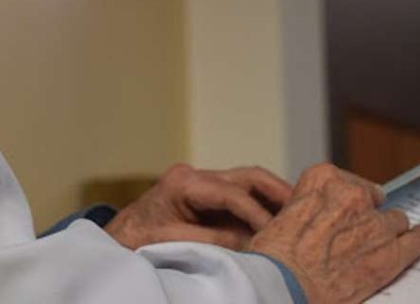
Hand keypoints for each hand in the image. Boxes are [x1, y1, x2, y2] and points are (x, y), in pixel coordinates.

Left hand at [104, 163, 294, 249]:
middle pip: (248, 176)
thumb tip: (253, 241)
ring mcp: (202, 182)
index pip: (234, 194)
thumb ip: (214, 240)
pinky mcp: (206, 194)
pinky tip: (277, 220)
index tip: (278, 235)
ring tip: (298, 214)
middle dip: (278, 192)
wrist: (115, 240)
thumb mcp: (173, 243)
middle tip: (305, 210)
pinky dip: (261, 205)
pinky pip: (240, 195)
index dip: (259, 215)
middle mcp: (195, 176)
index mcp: (184, 182)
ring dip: (273, 197)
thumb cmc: (136, 242)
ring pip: (248, 182)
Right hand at [248, 163, 419, 303]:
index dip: (347, 200)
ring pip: (395, 219)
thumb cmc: (275, 257)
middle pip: (373, 199)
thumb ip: (308, 208)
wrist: (283, 286)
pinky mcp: (390, 253)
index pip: (347, 180)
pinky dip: (419, 239)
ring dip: (389, 230)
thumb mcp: (282, 215)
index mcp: (322, 178)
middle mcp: (352, 194)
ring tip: (384, 242)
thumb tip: (318, 220)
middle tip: (356, 233)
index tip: (345, 210)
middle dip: (368, 214)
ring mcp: (375, 224)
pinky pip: (415, 241)